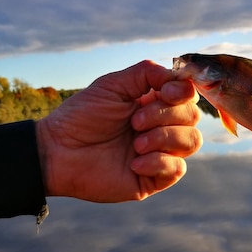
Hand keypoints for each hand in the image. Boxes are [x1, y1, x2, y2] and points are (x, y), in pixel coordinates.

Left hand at [35, 60, 201, 201]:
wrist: (59, 152)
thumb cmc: (82, 117)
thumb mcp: (112, 85)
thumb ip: (146, 73)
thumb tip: (177, 77)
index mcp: (153, 103)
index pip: (188, 95)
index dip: (183, 92)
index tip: (164, 93)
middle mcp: (161, 127)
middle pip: (193, 117)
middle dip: (165, 116)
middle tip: (134, 122)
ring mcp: (160, 153)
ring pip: (191, 141)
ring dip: (164, 138)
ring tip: (135, 143)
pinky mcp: (154, 178)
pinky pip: (177, 169)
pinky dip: (159, 161)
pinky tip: (134, 162)